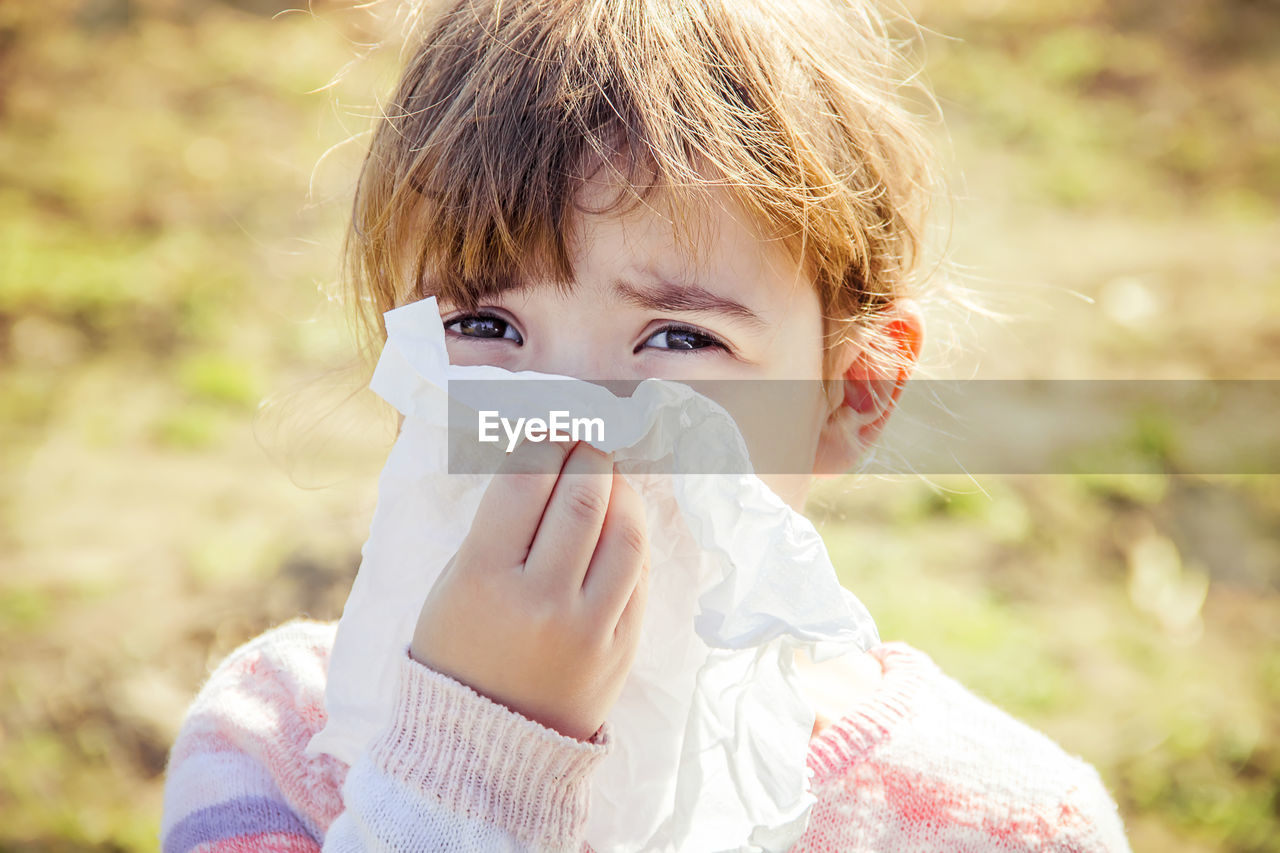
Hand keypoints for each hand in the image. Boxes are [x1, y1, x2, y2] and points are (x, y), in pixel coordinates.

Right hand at [410, 440, 649, 740]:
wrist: (481, 751)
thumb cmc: (458, 652)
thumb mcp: (454, 583)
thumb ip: (498, 525)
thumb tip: (546, 460)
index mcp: (482, 577)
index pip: (526, 480)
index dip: (545, 441)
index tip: (551, 429)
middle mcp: (539, 600)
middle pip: (583, 497)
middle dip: (589, 455)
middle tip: (586, 442)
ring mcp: (587, 627)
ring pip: (625, 531)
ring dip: (622, 491)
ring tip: (609, 477)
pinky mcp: (621, 647)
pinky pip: (640, 573)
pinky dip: (633, 537)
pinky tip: (620, 522)